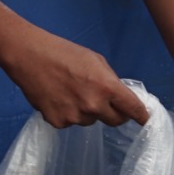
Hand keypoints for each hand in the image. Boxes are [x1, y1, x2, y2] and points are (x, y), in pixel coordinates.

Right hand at [2, 28, 148, 129]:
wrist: (29, 56)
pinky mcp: (57, 122)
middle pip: (115, 121)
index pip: (133, 108)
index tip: (145, 119)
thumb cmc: (64, 52)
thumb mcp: (95, 60)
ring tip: (72, 92)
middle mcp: (93, 105)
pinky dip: (68, 113)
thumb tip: (119, 96)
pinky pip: (71, 122)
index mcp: (107, 87)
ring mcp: (74, 116)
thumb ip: (110, 80)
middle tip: (106, 102)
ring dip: (88, 111)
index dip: (142, 115)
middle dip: (115, 113)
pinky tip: (58, 97)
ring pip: (90, 120)